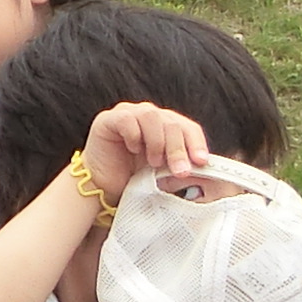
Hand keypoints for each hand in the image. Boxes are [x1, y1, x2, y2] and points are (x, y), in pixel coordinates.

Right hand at [85, 101, 213, 200]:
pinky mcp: (108, 119)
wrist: (100, 188)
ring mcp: (128, 114)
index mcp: (166, 127)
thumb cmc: (131, 179)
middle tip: (180, 171)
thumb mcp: (161, 175)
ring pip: (152, 116)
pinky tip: (132, 150)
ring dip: (157, 142)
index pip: (187, 127)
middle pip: (172, 123)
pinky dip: (134, 135)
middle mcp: (149, 116)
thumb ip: (178, 169)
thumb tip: (200, 171)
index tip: (201, 162)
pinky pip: (127, 119)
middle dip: (178, 149)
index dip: (196, 142)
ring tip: (153, 163)